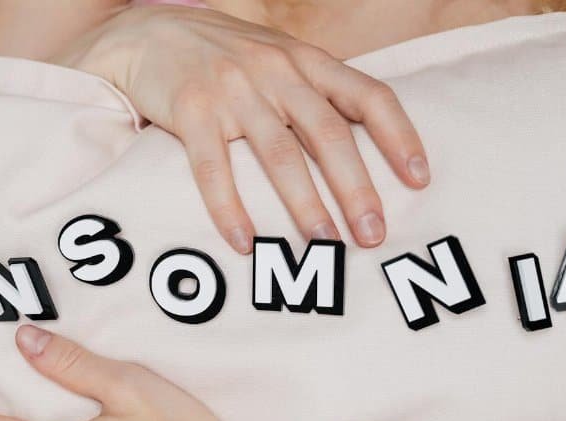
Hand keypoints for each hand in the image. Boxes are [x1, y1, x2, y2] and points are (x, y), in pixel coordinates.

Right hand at [51, 5, 430, 252]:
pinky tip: (244, 242)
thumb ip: (313, 91)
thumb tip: (362, 147)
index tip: (420, 179)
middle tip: (373, 234)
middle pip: (328, 134)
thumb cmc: (220, 56)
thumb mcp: (276, 58)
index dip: (399, 137)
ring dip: (304, 204)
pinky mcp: (190, 109)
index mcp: (306, 61)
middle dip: (356, 188)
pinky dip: (229, 208)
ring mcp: (232, 89)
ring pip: (279, 154)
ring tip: (324, 243)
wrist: (146, 32)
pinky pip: (213, 167)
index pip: (369, 95)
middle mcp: (275, 71)